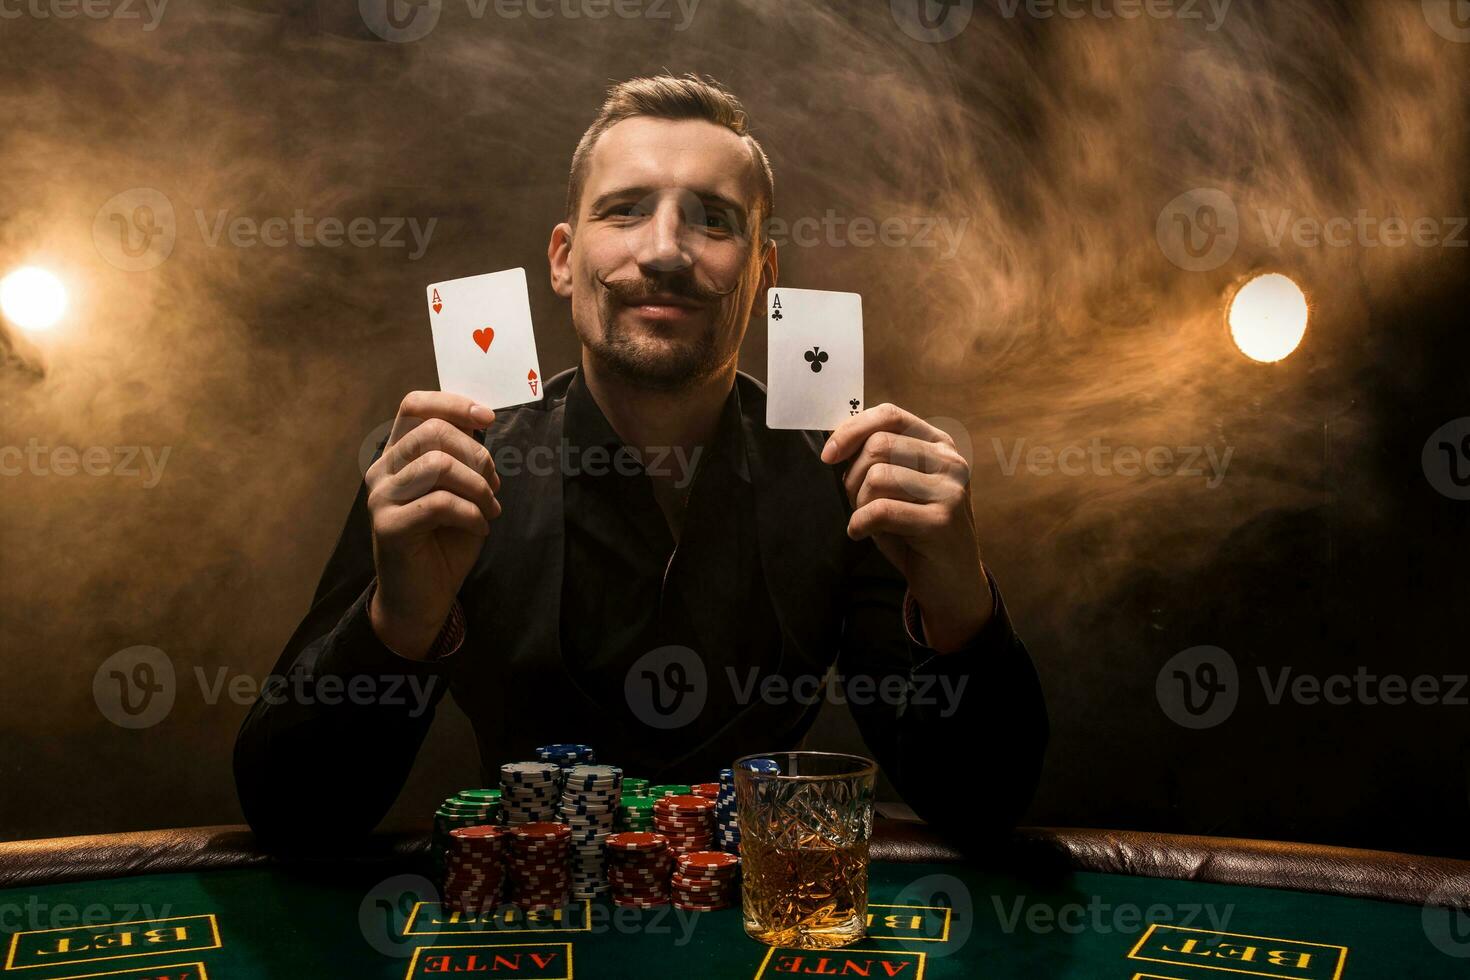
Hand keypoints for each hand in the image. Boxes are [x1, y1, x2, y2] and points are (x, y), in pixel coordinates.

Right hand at [365, 391, 500, 658]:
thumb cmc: (445, 541)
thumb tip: (481, 420)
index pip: (414, 405)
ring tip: (489, 509)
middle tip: (493, 485)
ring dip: (479, 487)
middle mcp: (383, 470)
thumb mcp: (461, 490)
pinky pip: (441, 503)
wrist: (424, 598)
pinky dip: (472, 514)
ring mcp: (381, 497)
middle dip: (477, 454)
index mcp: (398, 454)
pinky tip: (480, 528)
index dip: (452, 402)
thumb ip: (464, 457)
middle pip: (433, 430)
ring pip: (440, 464)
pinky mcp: (388, 526)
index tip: (487, 417)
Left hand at [821, 403, 993, 652]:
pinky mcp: (942, 521)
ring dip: (858, 503)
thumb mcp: (897, 487)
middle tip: (856, 502)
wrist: (951, 582)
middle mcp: (950, 462)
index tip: (828, 454)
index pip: (890, 415)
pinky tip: (861, 533)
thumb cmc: (914, 531)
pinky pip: (880, 511)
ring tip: (867, 520)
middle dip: (852, 476)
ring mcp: (950, 490)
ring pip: (877, 477)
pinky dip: (860, 523)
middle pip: (878, 446)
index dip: (852, 429)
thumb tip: (832, 435)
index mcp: (939, 445)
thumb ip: (875, 459)